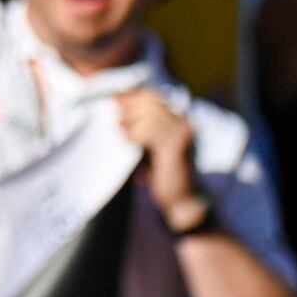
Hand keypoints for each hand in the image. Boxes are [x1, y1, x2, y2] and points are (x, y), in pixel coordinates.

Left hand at [116, 87, 202, 217]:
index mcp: (179, 119)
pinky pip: (148, 131)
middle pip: (149, 101)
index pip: (152, 96)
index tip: (113, 99)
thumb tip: (116, 105)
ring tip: (125, 137)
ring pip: (147, 115)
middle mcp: (183, 121)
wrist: (182, 200)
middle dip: (128, 108)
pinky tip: (132, 145)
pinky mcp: (175, 146)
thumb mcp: (151, 145)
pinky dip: (135, 136)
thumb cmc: (163, 173)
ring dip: (130, 124)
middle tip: (117, 121)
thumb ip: (140, 126)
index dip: (131, 96)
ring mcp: (181, 133)